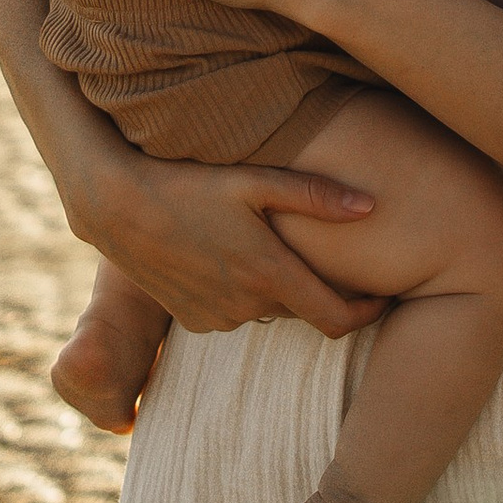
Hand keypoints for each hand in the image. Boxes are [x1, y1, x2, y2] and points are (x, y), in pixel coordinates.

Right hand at [86, 150, 387, 338]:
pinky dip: (244, 294)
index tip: (385, 298)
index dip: (368, 313)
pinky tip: (232, 256)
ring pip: (269, 310)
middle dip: (324, 293)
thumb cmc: (191, 182)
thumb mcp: (255, 180)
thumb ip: (316, 195)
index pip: (337, 318)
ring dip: (279, 289)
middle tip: (336, 262)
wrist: (118, 205)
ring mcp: (217, 318)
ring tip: (272, 248)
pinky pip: (235, 314)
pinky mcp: (193, 321)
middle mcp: (246, 306)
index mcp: (270, 274)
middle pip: (305, 312)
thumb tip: (372, 208)